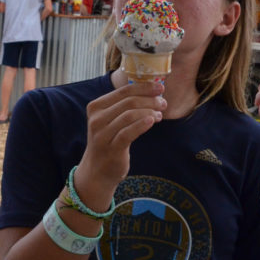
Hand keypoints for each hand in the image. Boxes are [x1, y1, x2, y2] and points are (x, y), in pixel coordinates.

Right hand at [72, 81, 164, 209]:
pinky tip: (153, 121)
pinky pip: (128, 133)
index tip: (160, 87)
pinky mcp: (111, 148)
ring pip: (129, 115)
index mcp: (96, 107)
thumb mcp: (111, 120)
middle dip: (149, 100)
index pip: (123, 91)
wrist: (97, 171)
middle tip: (163, 103)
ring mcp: (102, 134)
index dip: (144, 87)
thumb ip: (124, 106)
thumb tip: (152, 91)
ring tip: (160, 115)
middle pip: (128, 102)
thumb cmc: (109, 141)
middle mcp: (96, 119)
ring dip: (149, 112)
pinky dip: (142, 124)